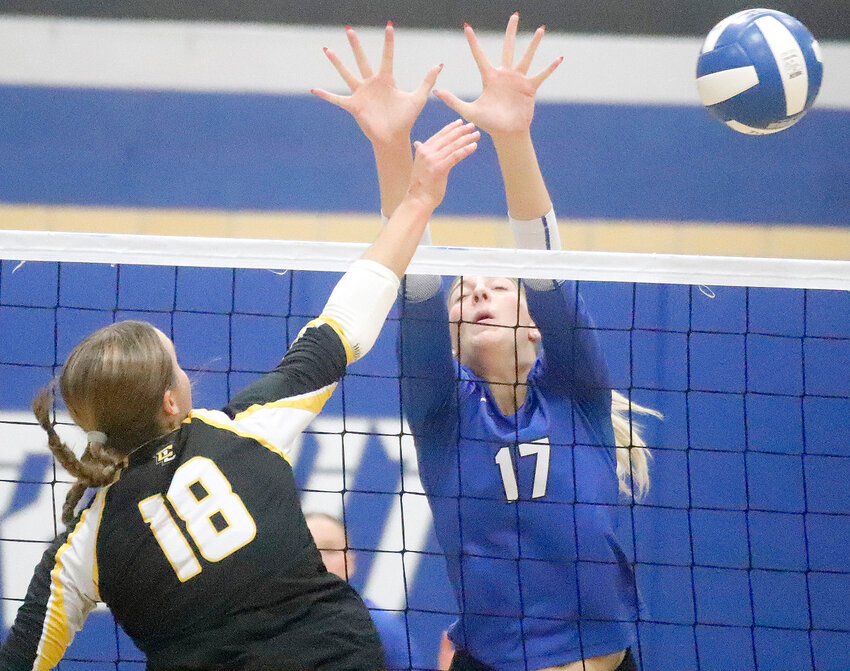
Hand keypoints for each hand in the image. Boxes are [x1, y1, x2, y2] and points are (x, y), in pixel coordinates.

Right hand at [312, 23, 441, 146]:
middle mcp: (371, 84)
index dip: (388, 42)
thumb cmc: (406, 119)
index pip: (387, 56)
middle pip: (362, 60)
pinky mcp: (354, 106)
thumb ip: (427, 81)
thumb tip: (439, 65)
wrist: (394, 137)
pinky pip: (337, 99)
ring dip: (337, 63)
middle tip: (349, 29)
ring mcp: (361, 94)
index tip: (389, 26)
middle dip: (356, 45)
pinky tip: (315, 89)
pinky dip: (326, 95)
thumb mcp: (418, 98)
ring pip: (347, 74)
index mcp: (386, 80)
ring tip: (328, 49)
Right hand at [406, 119, 479, 210]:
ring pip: (453, 145)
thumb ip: (420, 153)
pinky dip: (466, 150)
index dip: (451, 128)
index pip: (439, 135)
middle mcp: (427, 152)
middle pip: (448, 138)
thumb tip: (418, 144)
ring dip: (466, 139)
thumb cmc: (421, 185)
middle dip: (461, 130)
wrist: (418, 199)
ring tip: (476, 135)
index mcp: (422, 150)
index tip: (460, 122)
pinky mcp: (440, 168)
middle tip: (472, 125)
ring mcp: (433, 160)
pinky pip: (456, 156)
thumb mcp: (419, 165)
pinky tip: (474, 146)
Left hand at [433, 13, 562, 137]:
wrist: (506, 133)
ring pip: (526, 57)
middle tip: (514, 15)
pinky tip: (559, 58)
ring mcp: (518, 80)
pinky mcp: (529, 88)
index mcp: (489, 78)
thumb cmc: (488, 123)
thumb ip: (453, 101)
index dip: (473, 42)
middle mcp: (504, 75)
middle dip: (510, 32)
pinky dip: (550, 68)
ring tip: (540, 29)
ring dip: (533, 44)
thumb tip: (436, 92)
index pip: (479, 55)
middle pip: (508, 48)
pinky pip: (541, 75)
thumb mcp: (469, 111)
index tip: (466, 27)